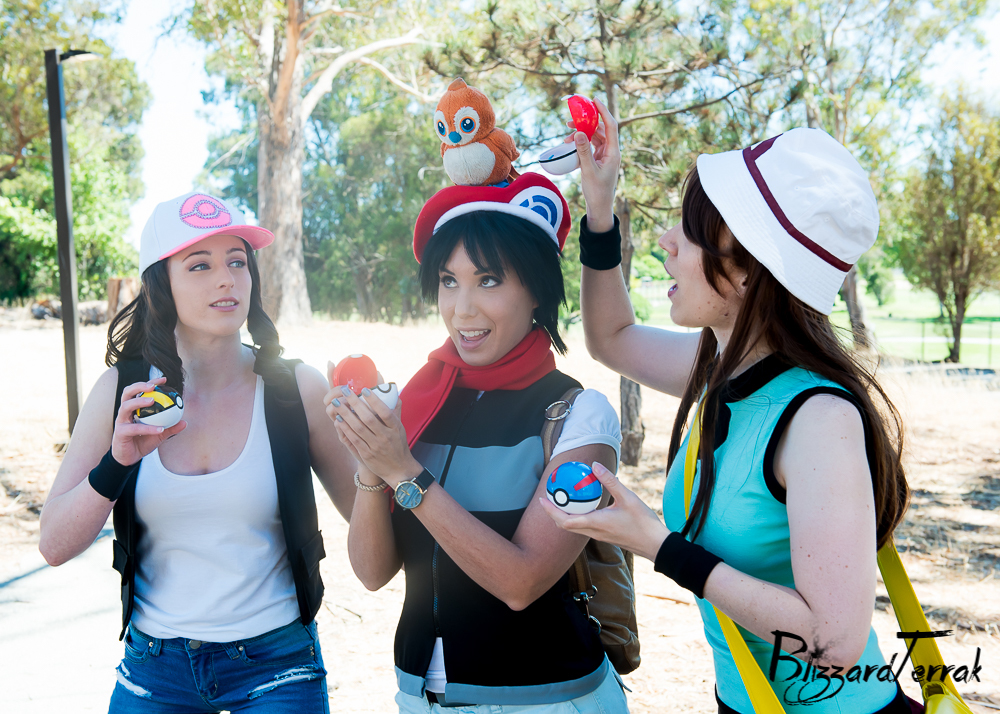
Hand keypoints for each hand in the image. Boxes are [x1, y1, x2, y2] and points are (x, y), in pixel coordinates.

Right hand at [111, 378, 186, 465]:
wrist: (130, 458)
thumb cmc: (143, 442)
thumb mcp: (159, 434)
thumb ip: (171, 428)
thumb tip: (185, 422)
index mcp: (134, 409)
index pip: (139, 391)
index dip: (150, 382)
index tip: (164, 379)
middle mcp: (125, 412)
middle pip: (127, 393)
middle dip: (139, 386)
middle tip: (153, 386)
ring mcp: (120, 421)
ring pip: (126, 407)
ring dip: (139, 402)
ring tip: (152, 401)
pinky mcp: (120, 433)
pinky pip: (134, 428)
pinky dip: (148, 428)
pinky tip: (160, 429)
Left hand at [324, 386, 419, 487]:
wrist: (399, 470)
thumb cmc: (399, 445)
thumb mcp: (401, 428)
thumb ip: (395, 411)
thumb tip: (393, 393)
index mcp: (395, 428)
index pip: (385, 412)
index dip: (374, 401)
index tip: (364, 390)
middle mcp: (386, 437)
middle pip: (368, 418)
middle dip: (355, 403)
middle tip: (345, 392)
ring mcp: (376, 446)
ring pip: (358, 428)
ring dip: (346, 415)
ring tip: (337, 404)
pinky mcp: (367, 455)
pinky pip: (354, 439)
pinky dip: (346, 429)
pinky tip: (338, 420)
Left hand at [539, 462, 667, 560]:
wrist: (655, 544)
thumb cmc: (643, 522)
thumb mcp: (628, 497)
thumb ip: (610, 481)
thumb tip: (594, 465)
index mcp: (596, 523)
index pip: (566, 520)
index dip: (551, 511)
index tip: (542, 500)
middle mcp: (594, 532)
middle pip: (565, 526)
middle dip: (552, 514)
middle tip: (545, 499)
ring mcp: (599, 536)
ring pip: (574, 528)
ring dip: (563, 516)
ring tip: (559, 501)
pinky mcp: (604, 536)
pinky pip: (583, 527)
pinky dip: (575, 518)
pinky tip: (580, 506)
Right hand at [565, 97, 619, 231]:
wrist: (599, 207)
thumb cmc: (597, 191)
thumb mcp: (588, 171)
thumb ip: (583, 152)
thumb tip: (578, 133)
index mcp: (613, 152)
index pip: (610, 125)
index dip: (603, 111)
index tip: (594, 100)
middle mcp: (611, 151)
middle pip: (600, 129)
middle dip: (586, 122)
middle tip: (570, 118)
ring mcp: (605, 155)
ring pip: (594, 137)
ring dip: (581, 133)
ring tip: (566, 134)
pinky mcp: (598, 160)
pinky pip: (590, 145)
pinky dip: (580, 143)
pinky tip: (569, 144)